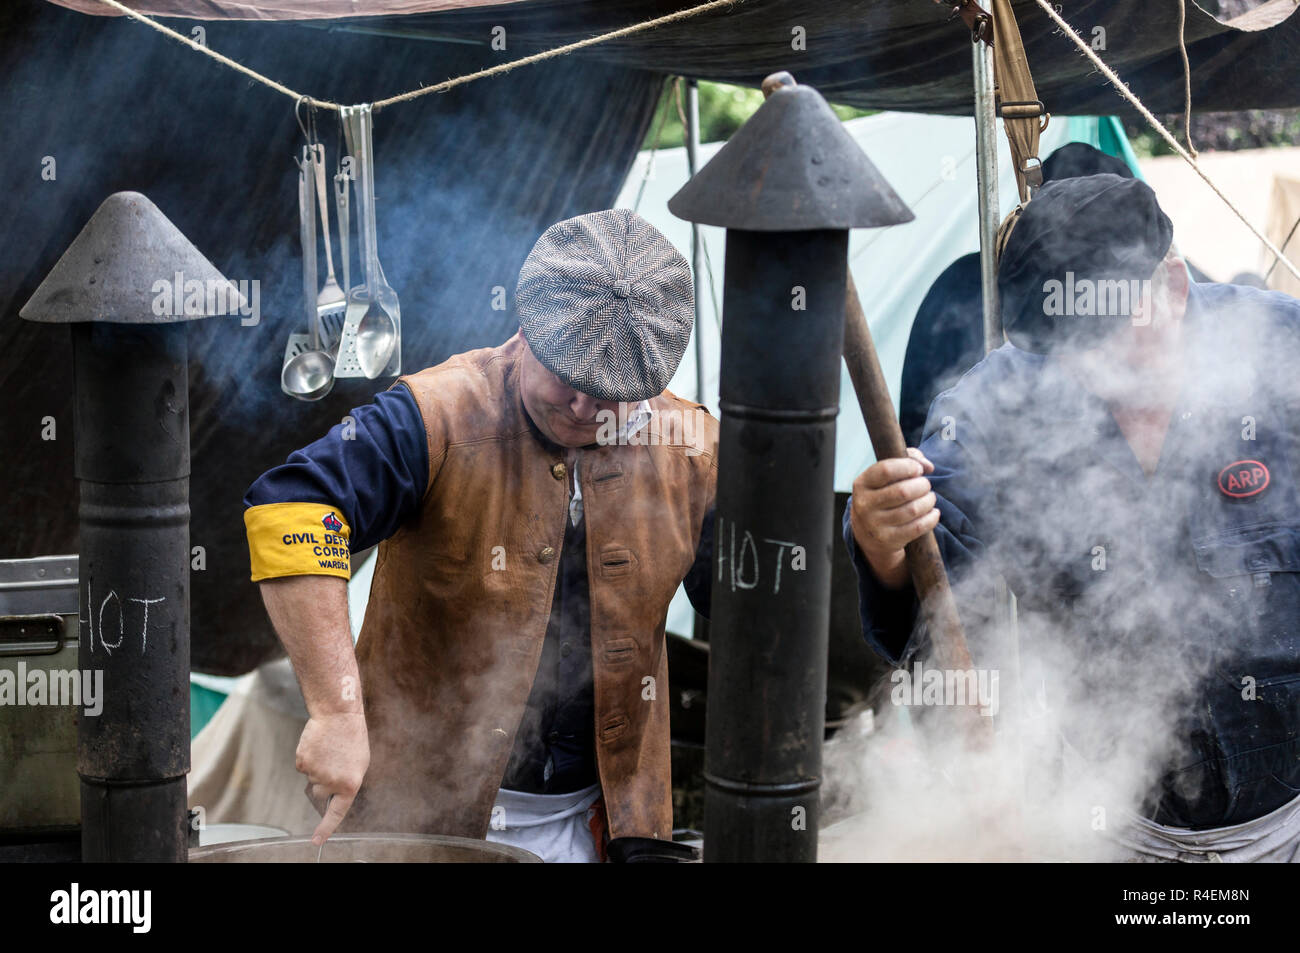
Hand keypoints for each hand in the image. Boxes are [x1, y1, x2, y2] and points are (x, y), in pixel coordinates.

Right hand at [296, 711, 369, 845]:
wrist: (338, 715)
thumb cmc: (352, 738)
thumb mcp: (359, 764)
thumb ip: (346, 783)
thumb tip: (333, 796)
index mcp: (350, 785)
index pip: (337, 813)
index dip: (326, 829)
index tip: (316, 842)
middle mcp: (332, 783)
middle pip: (320, 794)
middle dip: (323, 783)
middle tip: (333, 761)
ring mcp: (315, 773)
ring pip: (311, 779)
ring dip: (317, 768)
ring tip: (329, 749)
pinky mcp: (302, 763)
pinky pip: (303, 768)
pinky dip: (309, 758)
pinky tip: (318, 745)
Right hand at [850, 448, 938, 588]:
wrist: (868, 532)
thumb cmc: (883, 494)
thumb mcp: (886, 476)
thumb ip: (908, 459)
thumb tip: (927, 466)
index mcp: (862, 484)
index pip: (886, 470)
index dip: (908, 467)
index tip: (918, 470)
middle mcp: (864, 504)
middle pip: (903, 491)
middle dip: (922, 486)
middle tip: (926, 486)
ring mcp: (875, 524)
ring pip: (913, 510)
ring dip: (928, 501)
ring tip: (930, 498)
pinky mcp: (888, 540)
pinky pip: (918, 527)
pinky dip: (931, 518)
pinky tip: (933, 512)